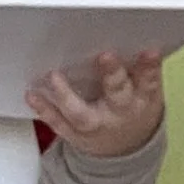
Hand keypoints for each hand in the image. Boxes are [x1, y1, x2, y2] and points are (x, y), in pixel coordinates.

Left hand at [28, 48, 164, 157]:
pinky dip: (44, 109)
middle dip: (113, 74)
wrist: (125, 147)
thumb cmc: (134, 108)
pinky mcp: (74, 132)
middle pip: (118, 93)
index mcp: (143, 98)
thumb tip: (131, 35)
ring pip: (81, 112)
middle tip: (106, 55)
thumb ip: (140, 67)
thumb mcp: (147, 90)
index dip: (150, 65)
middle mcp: (120, 112)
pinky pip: (58, 122)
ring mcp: (96, 124)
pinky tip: (33, 94)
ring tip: (55, 76)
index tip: (150, 51)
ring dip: (67, 95)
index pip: (149, 80)